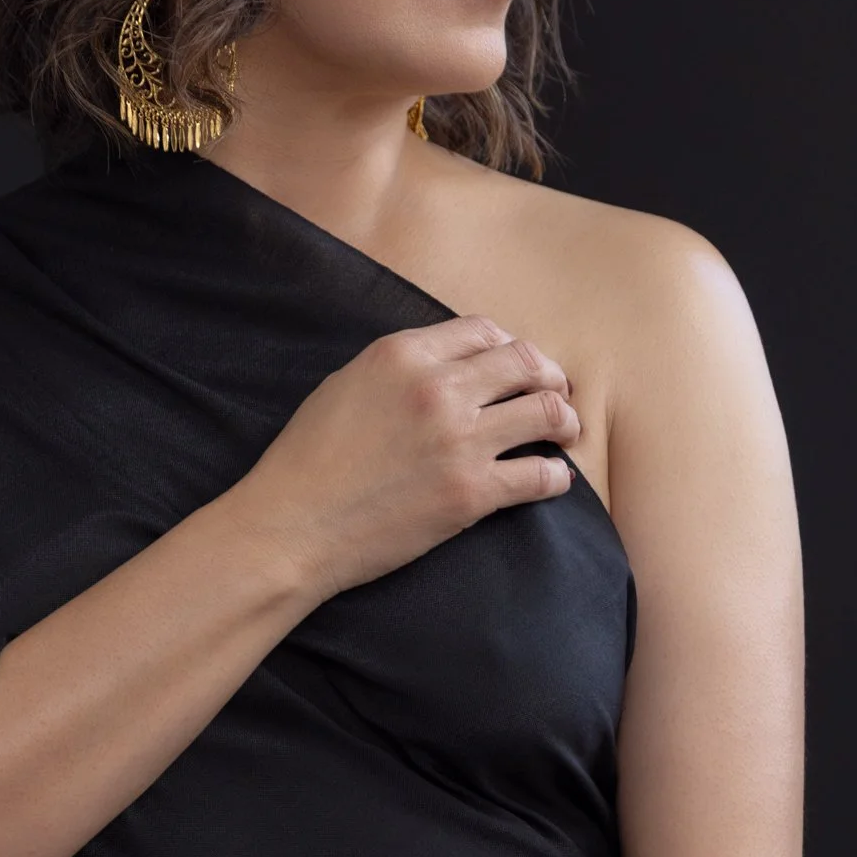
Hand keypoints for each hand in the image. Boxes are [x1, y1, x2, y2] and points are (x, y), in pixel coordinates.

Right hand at [223, 315, 581, 601]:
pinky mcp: (470, 493)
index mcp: (403, 354)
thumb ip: (401, 367)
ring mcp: (459, 441)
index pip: (483, 331)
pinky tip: (552, 479)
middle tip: (556, 392)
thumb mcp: (347, 384)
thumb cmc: (308, 458)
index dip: (509, 345)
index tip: (517, 363)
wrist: (292, 525)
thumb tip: (448, 366)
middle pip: (525, 363)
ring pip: (546, 412)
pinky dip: (555, 477)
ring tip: (564, 431)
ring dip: (564, 420)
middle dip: (549, 375)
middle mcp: (437, 388)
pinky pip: (540, 475)